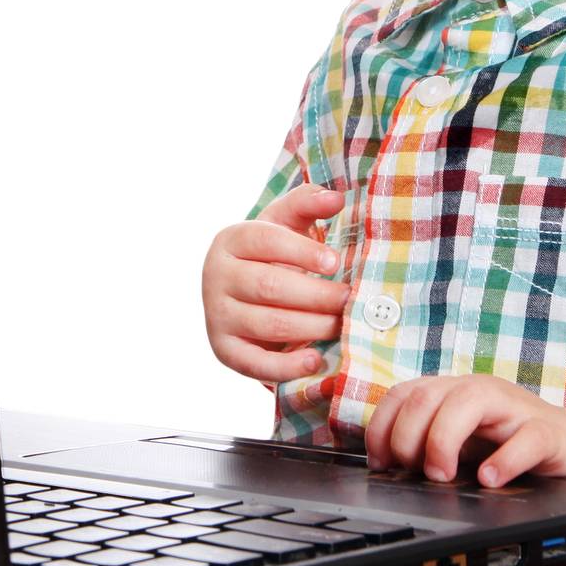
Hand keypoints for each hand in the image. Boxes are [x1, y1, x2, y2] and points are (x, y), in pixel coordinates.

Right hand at [202, 183, 349, 382]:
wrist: (244, 292)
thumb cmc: (274, 253)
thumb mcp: (286, 223)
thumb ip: (308, 203)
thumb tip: (335, 198)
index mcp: (231, 239)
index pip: (266, 241)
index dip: (302, 251)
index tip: (335, 262)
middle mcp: (216, 275)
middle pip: (270, 286)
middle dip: (316, 295)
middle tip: (349, 299)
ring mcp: (217, 315)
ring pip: (268, 324)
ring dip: (312, 327)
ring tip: (342, 325)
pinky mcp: (223, 349)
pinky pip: (254, 363)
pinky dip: (287, 366)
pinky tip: (315, 361)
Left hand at [365, 373, 565, 488]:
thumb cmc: (515, 448)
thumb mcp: (464, 446)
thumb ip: (429, 448)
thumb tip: (385, 468)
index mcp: (455, 393)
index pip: (404, 394)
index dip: (382, 429)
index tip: (382, 466)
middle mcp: (481, 392)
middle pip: (427, 395)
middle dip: (410, 437)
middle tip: (419, 474)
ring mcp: (515, 408)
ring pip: (469, 400)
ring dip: (443, 439)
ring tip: (443, 475)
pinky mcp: (549, 432)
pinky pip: (527, 437)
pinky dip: (505, 459)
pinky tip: (491, 480)